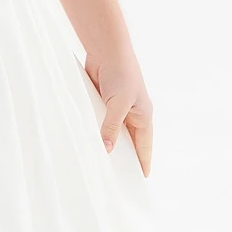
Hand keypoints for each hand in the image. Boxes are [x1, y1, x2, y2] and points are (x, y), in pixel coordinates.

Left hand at [84, 49, 153, 177]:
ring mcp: (117, 109)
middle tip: (114, 178)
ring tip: (97, 162)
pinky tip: (86, 139)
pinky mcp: (103, 102)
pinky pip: (100, 121)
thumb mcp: (118, 103)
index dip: (142, 163)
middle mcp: (132, 115)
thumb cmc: (121, 73)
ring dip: (106, 142)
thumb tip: (107, 149)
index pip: (144, 147)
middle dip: (122, 157)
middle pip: (128, 142)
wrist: (106, 49)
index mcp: (143, 117)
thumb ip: (112, 126)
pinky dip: (94, 129)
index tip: (140, 181)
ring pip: (112, 132)